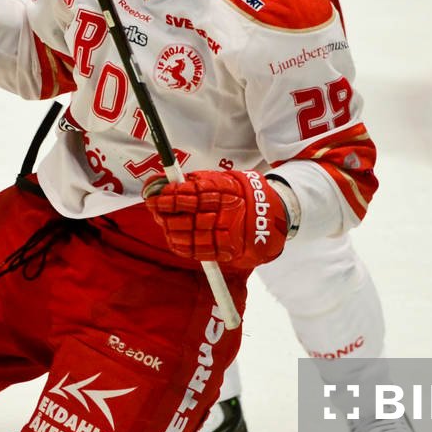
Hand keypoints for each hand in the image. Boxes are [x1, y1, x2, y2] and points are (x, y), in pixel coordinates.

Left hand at [146, 169, 288, 267]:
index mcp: (229, 191)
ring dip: (173, 229)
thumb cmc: (247, 194)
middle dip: (168, 211)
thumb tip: (171, 182)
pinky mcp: (229, 250)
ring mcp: (229, 233)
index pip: (196, 193)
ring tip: (163, 222)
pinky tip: (173, 239)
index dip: (173, 194)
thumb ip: (202, 181)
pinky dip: (184, 246)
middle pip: (191, 215)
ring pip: (194, 234)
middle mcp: (229, 212)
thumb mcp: (229, 180)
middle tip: (154, 207)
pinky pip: (202, 251)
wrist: (277, 216)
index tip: (157, 193)